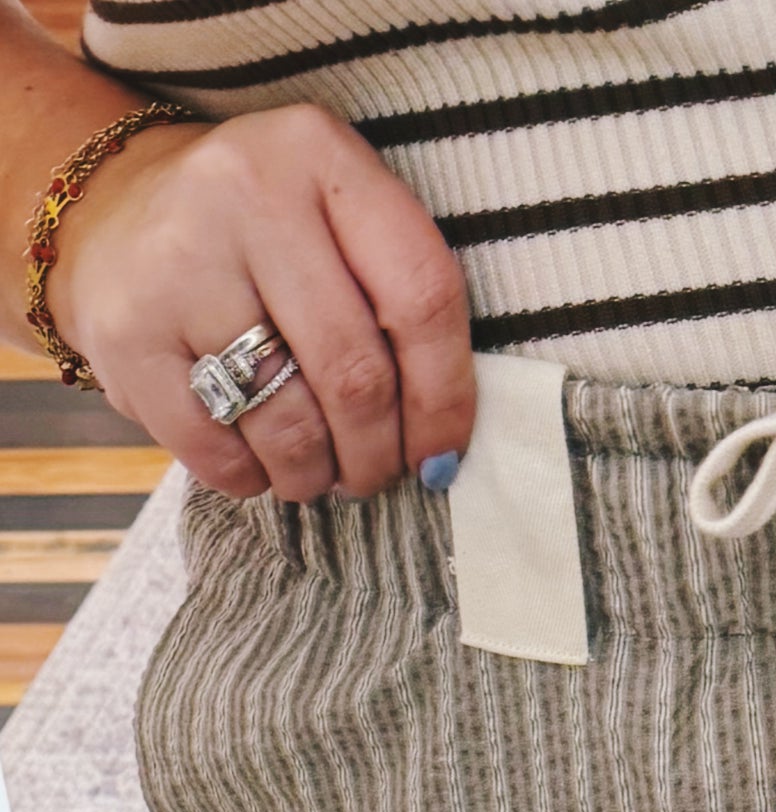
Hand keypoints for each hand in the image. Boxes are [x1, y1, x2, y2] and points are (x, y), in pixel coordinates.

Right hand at [48, 102, 474, 500]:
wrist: (115, 209)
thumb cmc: (262, 234)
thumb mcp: (335, 218)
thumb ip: (396, 298)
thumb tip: (438, 448)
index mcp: (319, 155)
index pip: (422, 296)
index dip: (445, 398)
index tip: (441, 454)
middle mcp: (244, 193)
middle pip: (354, 373)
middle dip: (377, 452)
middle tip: (374, 474)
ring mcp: (176, 263)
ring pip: (289, 423)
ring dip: (316, 474)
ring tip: (317, 472)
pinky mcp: (126, 334)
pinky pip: (217, 450)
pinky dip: (253, 477)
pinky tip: (258, 460)